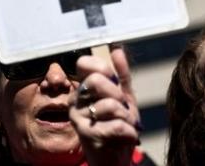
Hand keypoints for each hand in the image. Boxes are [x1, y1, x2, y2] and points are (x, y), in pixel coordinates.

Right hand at [69, 47, 140, 165]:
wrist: (116, 160)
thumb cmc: (118, 127)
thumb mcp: (124, 98)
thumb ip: (122, 75)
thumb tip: (116, 49)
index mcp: (82, 89)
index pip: (84, 63)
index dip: (103, 68)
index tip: (114, 80)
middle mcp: (75, 101)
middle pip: (96, 81)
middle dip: (118, 95)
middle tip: (123, 109)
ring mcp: (78, 119)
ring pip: (110, 104)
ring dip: (127, 117)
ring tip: (125, 125)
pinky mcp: (86, 136)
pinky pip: (116, 125)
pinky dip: (129, 132)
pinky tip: (128, 136)